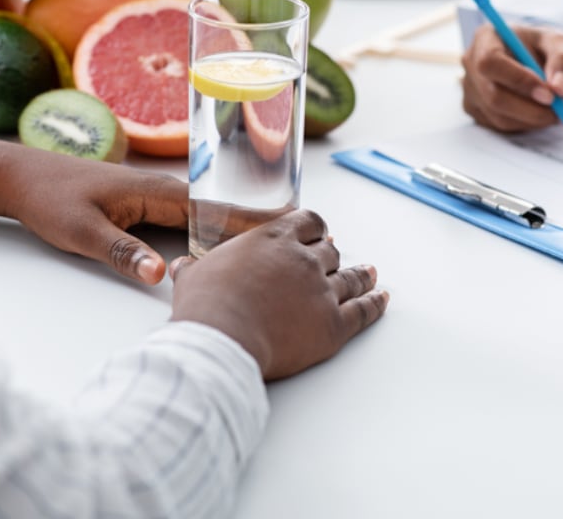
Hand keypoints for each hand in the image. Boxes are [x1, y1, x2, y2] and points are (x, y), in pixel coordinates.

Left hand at [6, 153, 278, 284]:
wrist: (21, 178)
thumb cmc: (49, 201)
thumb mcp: (81, 233)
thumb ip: (122, 254)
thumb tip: (162, 276)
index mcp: (157, 193)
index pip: (218, 210)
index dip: (258, 221)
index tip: (295, 231)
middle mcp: (165, 189)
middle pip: (226, 210)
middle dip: (265, 225)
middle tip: (311, 239)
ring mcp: (158, 195)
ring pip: (213, 213)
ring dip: (245, 226)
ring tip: (288, 241)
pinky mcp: (149, 203)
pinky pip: (196, 217)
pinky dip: (221, 227)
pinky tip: (235, 242)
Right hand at [168, 210, 388, 380]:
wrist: (222, 339)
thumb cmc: (207, 307)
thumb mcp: (194, 277)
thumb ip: (194, 269)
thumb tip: (181, 267)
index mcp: (274, 239)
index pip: (308, 222)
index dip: (316, 229)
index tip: (318, 234)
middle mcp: (304, 260)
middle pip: (330, 251)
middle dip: (334, 256)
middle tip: (338, 259)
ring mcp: (322, 291)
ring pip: (351, 278)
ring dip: (362, 276)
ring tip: (370, 275)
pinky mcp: (333, 325)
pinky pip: (362, 311)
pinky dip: (375, 305)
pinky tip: (381, 300)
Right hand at [460, 23, 562, 131]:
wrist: (531, 56)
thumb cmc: (542, 46)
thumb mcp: (559, 43)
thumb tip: (559, 88)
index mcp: (485, 38)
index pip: (491, 62)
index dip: (519, 81)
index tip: (550, 95)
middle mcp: (470, 63)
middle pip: (493, 95)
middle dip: (531, 109)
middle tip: (562, 110)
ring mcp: (469, 89)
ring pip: (498, 115)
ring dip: (533, 119)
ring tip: (558, 111)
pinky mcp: (475, 108)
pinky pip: (500, 125)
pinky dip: (526, 124)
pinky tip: (540, 112)